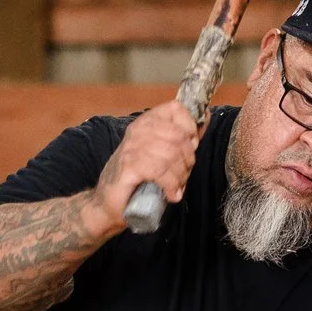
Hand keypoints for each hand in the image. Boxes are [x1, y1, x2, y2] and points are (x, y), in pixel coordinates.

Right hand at [95, 102, 202, 227]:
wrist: (107, 202)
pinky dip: (171, 186)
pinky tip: (171, 194)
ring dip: (180, 176)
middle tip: (183, 174)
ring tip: (176, 186)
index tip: (191, 145)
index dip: (190, 127)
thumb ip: (181, 137)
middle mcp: (137, 131)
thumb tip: (204, 117)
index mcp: (145, 123)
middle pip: (179, 136)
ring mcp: (131, 148)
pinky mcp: (128, 168)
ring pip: (172, 155)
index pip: (175, 108)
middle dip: (188, 159)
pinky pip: (160, 171)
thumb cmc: (136, 177)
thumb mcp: (159, 153)